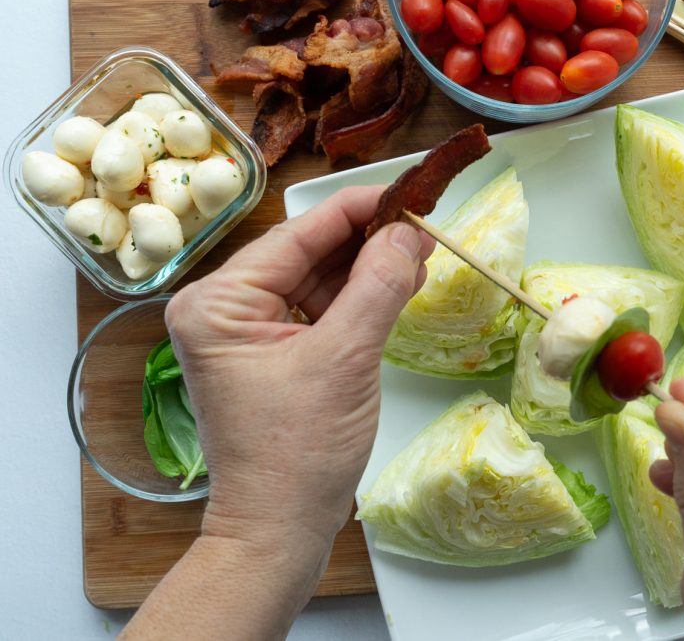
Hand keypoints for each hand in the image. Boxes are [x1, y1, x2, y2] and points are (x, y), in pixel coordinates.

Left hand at [165, 184, 432, 560]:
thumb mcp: (344, 360)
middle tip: (424, 226)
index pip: (297, 235)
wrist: (279, 530)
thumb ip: (377, 287)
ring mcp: (247, 333)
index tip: (408, 193)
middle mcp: (223, 309)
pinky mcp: (272, 355)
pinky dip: (359, 300)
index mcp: (218, 302)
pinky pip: (319, 311)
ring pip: (317, 279)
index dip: (358, 210)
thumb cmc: (298, 454)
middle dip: (367, 241)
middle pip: (307, 253)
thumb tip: (408, 232)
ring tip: (419, 255)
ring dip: (368, 269)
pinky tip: (397, 285)